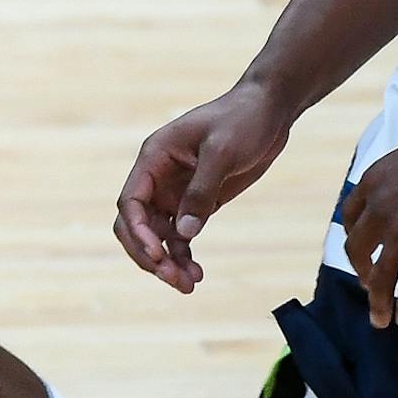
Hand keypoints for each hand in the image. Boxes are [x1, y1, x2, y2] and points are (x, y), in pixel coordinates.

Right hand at [115, 79, 291, 290]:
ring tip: (189, 285)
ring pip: (157, 235)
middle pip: (136, 223)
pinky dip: (183, 256)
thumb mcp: (221, 152)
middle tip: (173, 279)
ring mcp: (177, 192)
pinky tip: (197, 273)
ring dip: (166, 261)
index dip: (137, 232)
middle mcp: (159, 178)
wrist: (267, 112)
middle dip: (148, 254)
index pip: (130, 201)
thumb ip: (201, 191)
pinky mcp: (197, 202)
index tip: (158, 255)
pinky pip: (180, 236)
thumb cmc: (241, 120)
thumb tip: (184, 234)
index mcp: (154, 158)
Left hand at [340, 126, 397, 328]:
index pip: (350, 217)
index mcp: (370, 184)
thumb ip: (393, 186)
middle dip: (361, 272)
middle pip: (357, 249)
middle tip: (369, 286)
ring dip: (377, 301)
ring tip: (380, 320)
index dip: (354, 238)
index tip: (362, 252)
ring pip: (380, 275)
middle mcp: (378, 210)